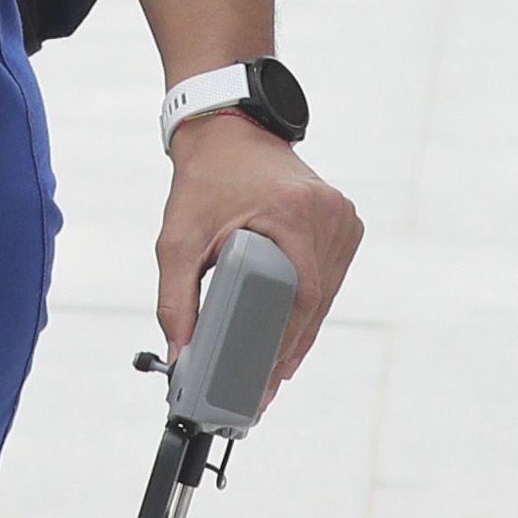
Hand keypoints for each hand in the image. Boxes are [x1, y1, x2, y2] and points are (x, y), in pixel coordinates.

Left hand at [160, 118, 359, 396]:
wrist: (226, 132)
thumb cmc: (203, 182)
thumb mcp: (178, 240)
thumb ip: (175, 300)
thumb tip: (178, 355)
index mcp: (294, 214)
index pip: (301, 299)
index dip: (285, 346)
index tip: (264, 380)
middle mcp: (327, 214)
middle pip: (317, 301)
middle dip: (289, 348)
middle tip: (263, 386)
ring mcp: (341, 216)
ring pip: (327, 293)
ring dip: (303, 330)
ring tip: (275, 368)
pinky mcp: (343, 219)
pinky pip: (331, 275)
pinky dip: (311, 303)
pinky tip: (293, 331)